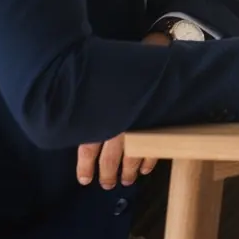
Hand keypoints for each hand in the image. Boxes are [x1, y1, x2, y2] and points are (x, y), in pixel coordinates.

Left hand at [75, 30, 167, 188]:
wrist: (155, 53)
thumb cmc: (122, 69)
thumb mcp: (102, 86)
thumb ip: (94, 104)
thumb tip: (80, 124)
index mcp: (101, 115)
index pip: (89, 148)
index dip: (86, 166)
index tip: (85, 180)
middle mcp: (118, 124)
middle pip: (111, 158)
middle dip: (109, 174)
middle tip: (109, 184)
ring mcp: (139, 125)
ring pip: (132, 157)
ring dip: (129, 171)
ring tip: (127, 179)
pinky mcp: (158, 124)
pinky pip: (154, 148)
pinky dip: (150, 160)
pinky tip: (146, 167)